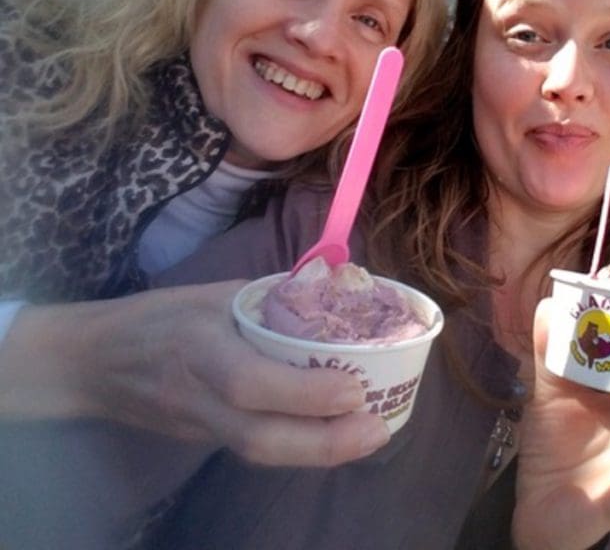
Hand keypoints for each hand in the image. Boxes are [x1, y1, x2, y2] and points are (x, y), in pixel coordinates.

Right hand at [0, 282, 389, 465]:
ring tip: (369, 436)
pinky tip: (336, 436)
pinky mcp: (204, 440)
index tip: (354, 388)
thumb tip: (339, 292)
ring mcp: (198, 425)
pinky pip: (256, 451)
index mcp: (198, 347)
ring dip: (321, 452)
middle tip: (378, 428)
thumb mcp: (214, 294)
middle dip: (325, 442)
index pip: (250, 382)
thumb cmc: (161, 316)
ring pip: (260, 453)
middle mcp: (198, 395)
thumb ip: (272, 300)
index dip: (305, 392)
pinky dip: (300, 448)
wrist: (95, 362)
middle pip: (260, 438)